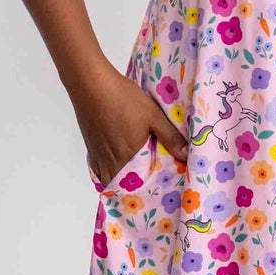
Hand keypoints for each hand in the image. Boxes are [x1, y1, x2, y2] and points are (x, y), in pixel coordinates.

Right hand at [74, 70, 187, 186]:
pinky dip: (106, 172)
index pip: (138, 185)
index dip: (148, 190)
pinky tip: (115, 165)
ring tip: (133, 178)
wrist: (92, 85)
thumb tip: (185, 156)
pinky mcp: (90, 146)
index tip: (159, 188)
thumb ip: (170, 136)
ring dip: (119, 181)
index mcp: (128, 157)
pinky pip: (98, 169)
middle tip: (148, 184)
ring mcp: (98, 155)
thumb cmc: (124, 99)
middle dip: (133, 188)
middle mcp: (111, 161)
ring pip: (108, 178)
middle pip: (121, 186)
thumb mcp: (153, 116)